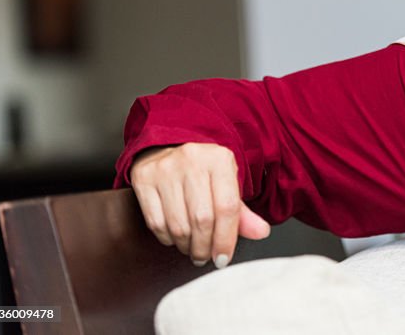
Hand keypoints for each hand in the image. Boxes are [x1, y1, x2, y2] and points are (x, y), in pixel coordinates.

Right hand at [129, 142, 270, 267]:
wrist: (170, 145)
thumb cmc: (204, 170)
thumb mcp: (227, 183)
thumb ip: (242, 212)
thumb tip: (261, 232)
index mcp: (220, 159)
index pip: (227, 207)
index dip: (226, 239)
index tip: (223, 258)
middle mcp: (192, 159)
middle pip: (202, 219)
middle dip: (204, 247)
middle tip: (205, 257)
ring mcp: (165, 168)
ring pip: (178, 225)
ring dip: (186, 245)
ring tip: (192, 248)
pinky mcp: (143, 178)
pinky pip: (155, 222)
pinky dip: (167, 238)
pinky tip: (175, 237)